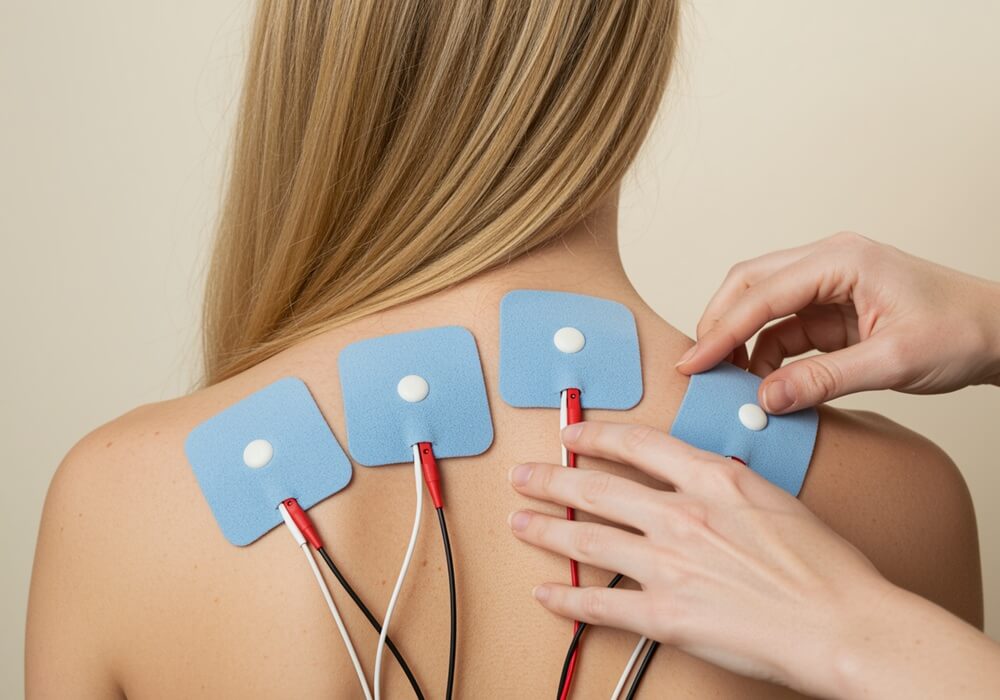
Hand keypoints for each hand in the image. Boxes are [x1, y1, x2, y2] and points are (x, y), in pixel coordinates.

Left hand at [507, 420, 894, 696]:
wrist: (844, 623)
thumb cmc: (826, 567)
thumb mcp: (774, 499)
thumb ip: (727, 485)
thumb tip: (701, 479)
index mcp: (713, 479)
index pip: (637, 445)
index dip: (595, 436)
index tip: (571, 434)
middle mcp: (683, 515)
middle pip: (598, 488)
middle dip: (551, 480)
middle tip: (524, 476)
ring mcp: (669, 564)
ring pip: (587, 539)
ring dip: (546, 529)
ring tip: (521, 522)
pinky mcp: (665, 613)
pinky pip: (599, 603)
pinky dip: (566, 599)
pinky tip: (547, 593)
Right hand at [676, 232, 999, 412]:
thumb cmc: (962, 332)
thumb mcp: (894, 361)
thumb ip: (825, 380)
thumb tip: (765, 399)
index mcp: (842, 260)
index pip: (762, 293)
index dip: (722, 330)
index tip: (693, 363)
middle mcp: (827, 263)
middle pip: (749, 285)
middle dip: (719, 325)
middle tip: (698, 368)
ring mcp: (827, 285)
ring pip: (760, 305)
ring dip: (740, 341)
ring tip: (727, 381)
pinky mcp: (830, 310)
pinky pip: (783, 328)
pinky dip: (765, 354)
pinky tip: (760, 381)